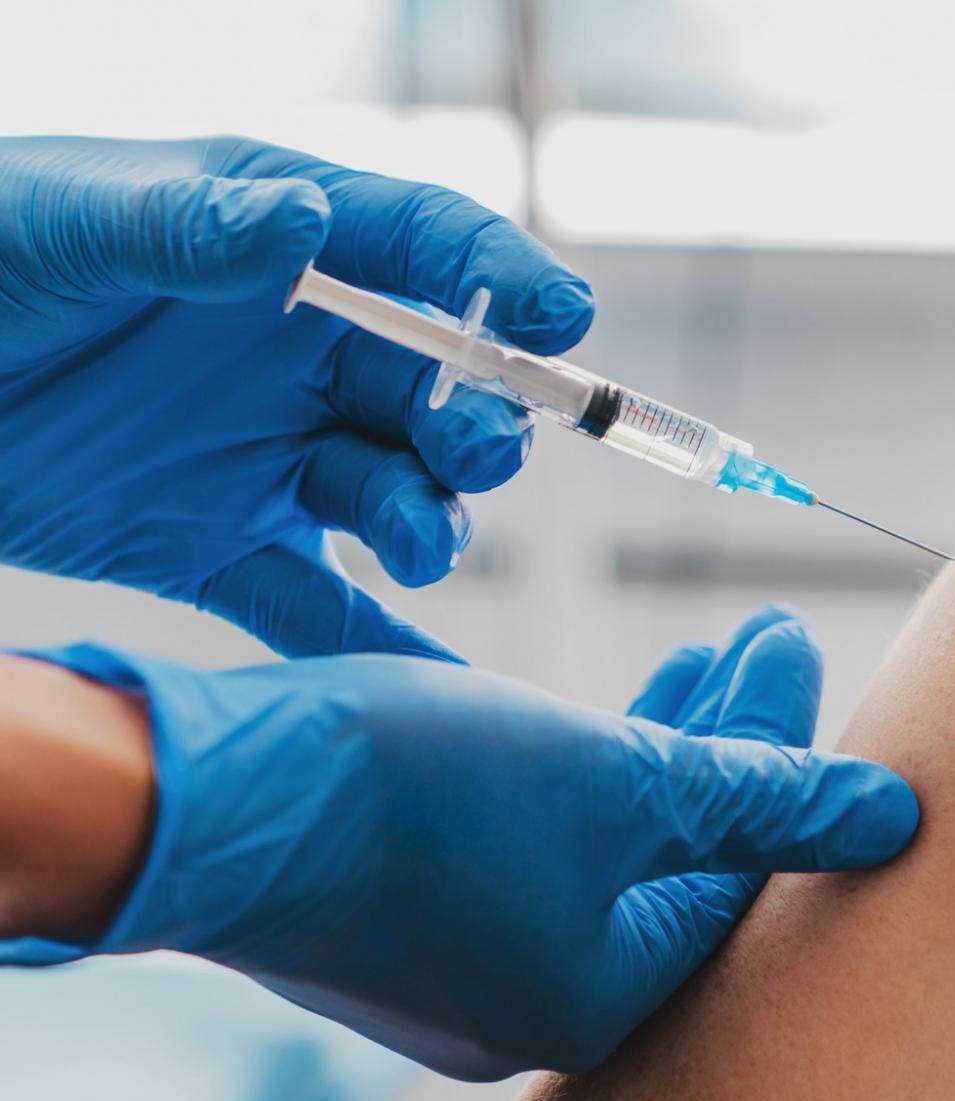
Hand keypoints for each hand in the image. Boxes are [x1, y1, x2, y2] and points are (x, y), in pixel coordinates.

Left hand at [0, 135, 595, 658]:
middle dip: (477, 424)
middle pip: (435, 391)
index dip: (503, 280)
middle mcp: (297, 355)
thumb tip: (306, 222)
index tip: (561, 322)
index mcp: (279, 249)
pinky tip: (434, 697)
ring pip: (396, 498)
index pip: (422, 249)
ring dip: (432, 522)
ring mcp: (266, 457)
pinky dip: (381, 651)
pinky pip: (322, 608)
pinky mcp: (221, 548)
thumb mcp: (66, 224)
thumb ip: (186, 226)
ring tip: (416, 544)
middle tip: (470, 452)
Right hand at [0, 606, 918, 1078]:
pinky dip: (587, 773)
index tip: (796, 644)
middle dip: (735, 742)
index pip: (742, 876)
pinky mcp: (413, 920)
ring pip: (608, 848)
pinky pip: (539, 846)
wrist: (199, 798)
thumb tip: (898, 818)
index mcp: (606, 1001)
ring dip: (665, 747)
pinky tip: (609, 714)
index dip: (787, 755)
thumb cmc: (418, 795)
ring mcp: (470, 971)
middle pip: (682, 862)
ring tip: (714, 654)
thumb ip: (764, 800)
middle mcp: (542, 1007)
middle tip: (773, 638)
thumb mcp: (619, 782)